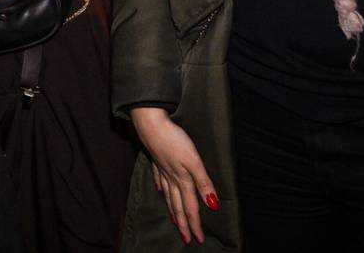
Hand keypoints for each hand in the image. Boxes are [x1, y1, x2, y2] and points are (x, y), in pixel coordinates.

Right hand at [130, 107, 218, 244]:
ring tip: (174, 220)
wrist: (151, 124)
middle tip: (185, 238)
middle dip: (183, 223)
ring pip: (168, 194)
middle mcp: (171, 178)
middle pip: (178, 204)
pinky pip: (158, 178)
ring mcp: (162, 169)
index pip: (190, 207)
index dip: (195, 223)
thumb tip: (212, 205)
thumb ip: (203, 182)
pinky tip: (159, 190)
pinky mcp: (156, 159)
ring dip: (172, 209)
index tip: (198, 239)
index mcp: (182, 180)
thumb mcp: (194, 161)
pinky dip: (160, 187)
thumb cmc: (174, 140)